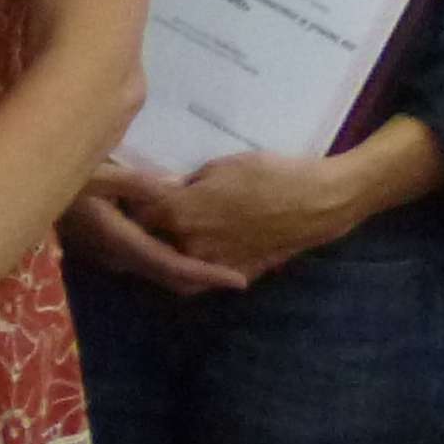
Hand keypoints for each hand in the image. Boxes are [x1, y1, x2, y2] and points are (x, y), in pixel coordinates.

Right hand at [66, 164, 249, 295]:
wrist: (20, 191)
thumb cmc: (54, 178)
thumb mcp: (92, 171)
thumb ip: (134, 182)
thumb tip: (174, 188)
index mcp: (119, 240)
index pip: (172, 265)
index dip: (207, 274)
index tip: (238, 281)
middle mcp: (117, 256)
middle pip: (169, 277)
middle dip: (204, 278)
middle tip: (239, 272)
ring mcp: (110, 255)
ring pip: (158, 271)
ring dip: (188, 269)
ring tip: (219, 258)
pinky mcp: (106, 247)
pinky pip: (147, 260)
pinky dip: (171, 258)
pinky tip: (181, 242)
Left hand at [151, 152, 368, 284]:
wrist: (318, 202)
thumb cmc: (269, 174)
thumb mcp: (220, 166)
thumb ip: (187, 183)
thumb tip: (165, 189)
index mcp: (179, 213)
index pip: (136, 213)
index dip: (130, 204)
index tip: (126, 197)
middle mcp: (190, 245)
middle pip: (151, 243)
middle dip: (143, 232)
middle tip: (139, 220)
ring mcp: (214, 265)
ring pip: (174, 267)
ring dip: (166, 254)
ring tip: (164, 238)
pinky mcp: (237, 274)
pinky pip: (205, 277)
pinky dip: (195, 267)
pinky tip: (196, 250)